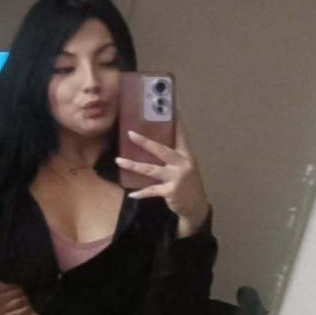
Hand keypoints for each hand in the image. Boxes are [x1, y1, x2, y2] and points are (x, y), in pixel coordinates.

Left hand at [115, 119, 209, 236]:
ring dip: (133, 165)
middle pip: (161, 150)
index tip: (173, 108)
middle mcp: (182, 164)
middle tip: (130, 134)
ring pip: (151, 169)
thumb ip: (173, 157)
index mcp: (186, 156)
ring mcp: (176, 178)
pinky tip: (131, 194)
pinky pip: (151, 190)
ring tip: (118, 160)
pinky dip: (141, 193)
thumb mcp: (185, 167)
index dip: (176, 123)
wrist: (197, 206)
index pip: (180, 136)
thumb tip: (154, 144)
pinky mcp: (170, 191)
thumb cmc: (188, 184)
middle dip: (145, 142)